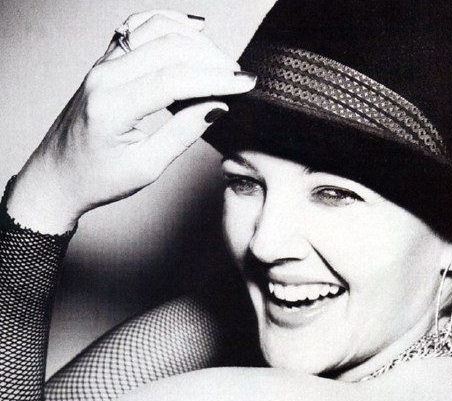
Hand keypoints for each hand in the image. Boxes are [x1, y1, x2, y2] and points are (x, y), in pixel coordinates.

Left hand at [7, 10, 255, 233]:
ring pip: (155, 30)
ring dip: (194, 41)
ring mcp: (102, 63)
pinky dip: (168, 23)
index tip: (245, 83)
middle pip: (167, 48)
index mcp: (112, 106)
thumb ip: (182, 134)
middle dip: (210, 59)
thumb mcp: (145, 167)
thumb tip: (217, 106)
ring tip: (221, 62)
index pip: (173, 79)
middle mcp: (104, 76)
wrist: (58, 176)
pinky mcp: (105, 61)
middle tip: (238, 76)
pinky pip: (138, 27)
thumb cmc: (98, 178)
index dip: (214, 79)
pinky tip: (193, 28)